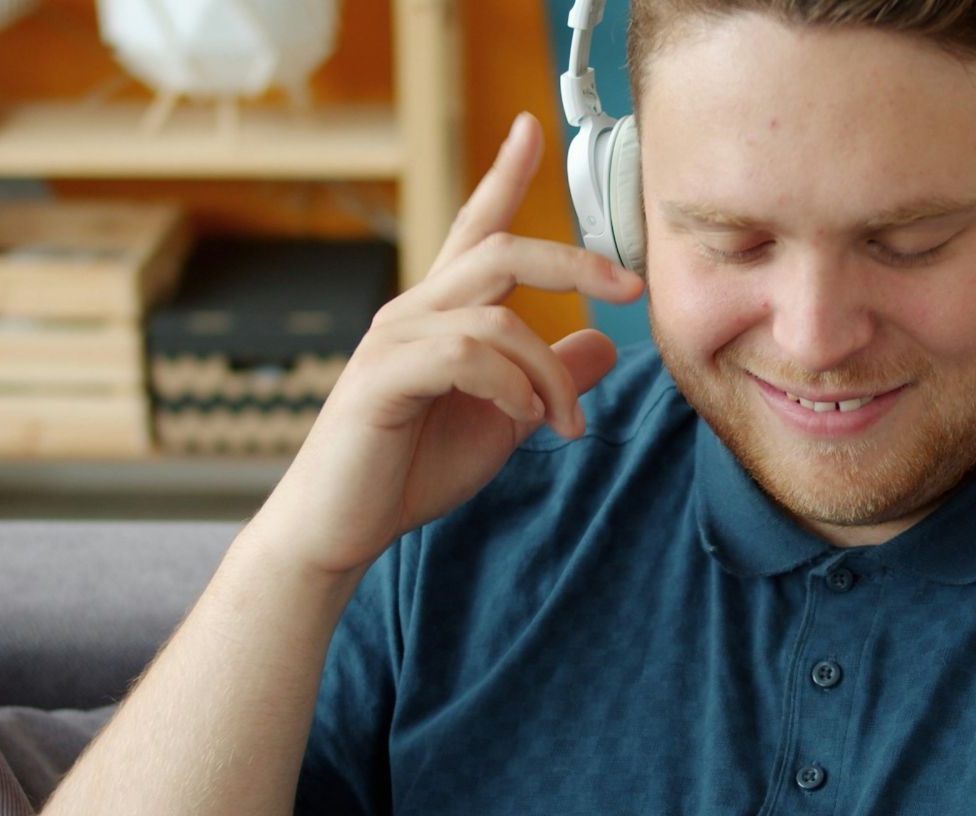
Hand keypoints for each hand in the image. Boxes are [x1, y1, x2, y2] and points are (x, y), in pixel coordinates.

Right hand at [246, 111, 645, 578]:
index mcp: (441, 314)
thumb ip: (550, 376)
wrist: (344, 527)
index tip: (533, 128)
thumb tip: (605, 343)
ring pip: (495, 317)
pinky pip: (463, 356)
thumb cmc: (412, 469)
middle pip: (500, 252)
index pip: (474, 228)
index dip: (504, 176)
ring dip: (548, 372)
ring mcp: (393, 341)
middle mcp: (414, 312)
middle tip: (631, 289)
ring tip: (564, 424)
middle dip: (574, 263)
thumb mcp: (505, 418)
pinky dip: (508, 385)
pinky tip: (523, 419)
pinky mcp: (381, 379)